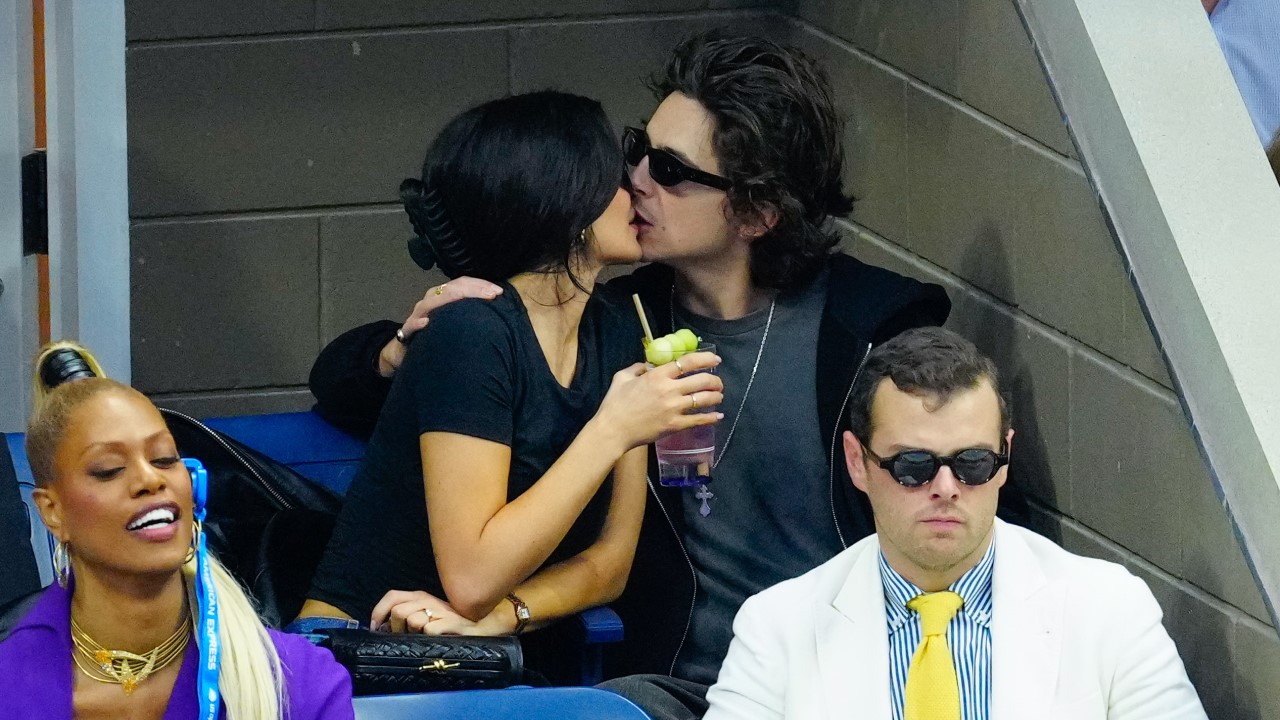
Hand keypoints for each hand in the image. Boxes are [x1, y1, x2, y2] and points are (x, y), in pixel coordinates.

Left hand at [371, 589, 515, 635]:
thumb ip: (408, 617)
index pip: (392, 596)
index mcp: (422, 596)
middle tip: (404, 637)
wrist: (487, 623)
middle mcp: (430, 600)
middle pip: (399, 611)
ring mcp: (442, 612)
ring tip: (423, 639)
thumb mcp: (429, 615)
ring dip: (413, 634)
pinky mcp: (454, 624)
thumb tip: (384, 628)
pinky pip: (430, 630)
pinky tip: (437, 640)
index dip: (379, 612)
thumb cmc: (453, 623)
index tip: (378, 627)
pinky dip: (428, 638)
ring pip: (413, 621)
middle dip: (396, 628)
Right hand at [377, 277, 502, 376]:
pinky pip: (411, 325)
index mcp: (443, 297)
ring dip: (451, 299)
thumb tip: (497, 308)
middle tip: (492, 294)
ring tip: (472, 301)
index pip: (463, 284)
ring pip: (431, 301)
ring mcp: (418, 315)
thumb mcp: (457, 323)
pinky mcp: (407, 331)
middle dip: (473, 289)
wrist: (408, 353)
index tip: (498, 292)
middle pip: (451, 288)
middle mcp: (431, 301)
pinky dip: (419, 323)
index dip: (481, 285)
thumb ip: (472, 314)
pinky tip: (428, 323)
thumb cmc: (438, 336)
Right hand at [593, 351, 724, 451]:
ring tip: (719, 396)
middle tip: (718, 382)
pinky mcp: (675, 425)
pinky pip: (698, 420)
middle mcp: (669, 390)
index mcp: (657, 376)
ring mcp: (674, 409)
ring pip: (703, 399)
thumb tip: (649, 366)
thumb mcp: (621, 378)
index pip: (687, 362)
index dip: (705, 359)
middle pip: (701, 380)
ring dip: (715, 396)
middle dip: (715, 380)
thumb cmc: (614, 404)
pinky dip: (711, 417)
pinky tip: (718, 416)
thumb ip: (637, 368)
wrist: (613, 431)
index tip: (716, 360)